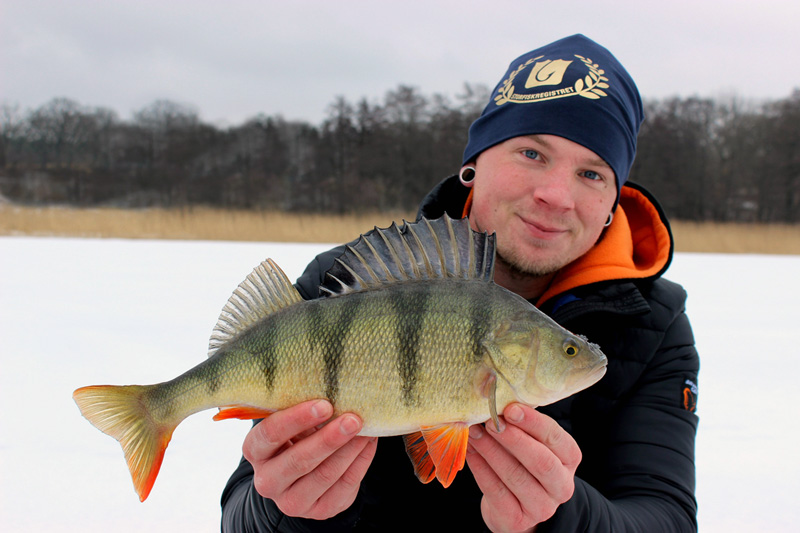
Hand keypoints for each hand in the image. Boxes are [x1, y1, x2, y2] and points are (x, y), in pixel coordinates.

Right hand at [242, 399, 377, 519]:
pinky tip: (369, 443)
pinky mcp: (319, 510)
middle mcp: (267, 481)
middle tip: (353, 419)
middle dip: (329, 438)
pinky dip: (361, 461)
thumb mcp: (292, 422)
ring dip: (350, 449)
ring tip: (367, 428)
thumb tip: (336, 388)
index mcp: (255, 450)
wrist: (301, 476)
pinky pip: (344, 486)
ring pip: (325, 475)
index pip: (271, 434)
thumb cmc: (297, 436)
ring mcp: (292, 501)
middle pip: (299, 460)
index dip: (297, 419)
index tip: (324, 404)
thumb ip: (304, 409)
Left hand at [466, 404, 580, 531]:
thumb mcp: (531, 443)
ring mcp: (542, 506)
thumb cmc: (522, 463)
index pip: (555, 438)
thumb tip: (495, 401)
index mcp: (569, 459)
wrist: (514, 507)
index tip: (510, 408)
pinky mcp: (518, 520)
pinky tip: (469, 451)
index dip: (533, 422)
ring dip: (491, 451)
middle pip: (541, 461)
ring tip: (473, 432)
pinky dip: (480, 467)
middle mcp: (562, 485)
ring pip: (516, 476)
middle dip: (513, 438)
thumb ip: (520, 425)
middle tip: (490, 421)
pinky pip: (496, 491)